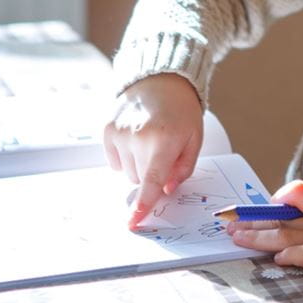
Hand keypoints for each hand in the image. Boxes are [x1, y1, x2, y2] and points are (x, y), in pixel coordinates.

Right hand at [102, 73, 203, 228]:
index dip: (144, 203)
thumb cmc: (181, 111)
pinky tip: (135, 136)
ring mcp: (120, 133)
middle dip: (152, 173)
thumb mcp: (194, 139)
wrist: (161, 80)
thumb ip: (183, 169)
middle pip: (140, 179)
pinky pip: (115, 161)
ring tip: (150, 139)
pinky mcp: (107, 130)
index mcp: (165, 140)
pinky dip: (125, 155)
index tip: (134, 221)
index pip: (152, 180)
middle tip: (163, 149)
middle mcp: (139, 137)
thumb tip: (166, 189)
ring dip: (138, 164)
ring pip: (127, 172)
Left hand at [226, 180, 302, 302]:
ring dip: (259, 239)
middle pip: (285, 216)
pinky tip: (277, 260)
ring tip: (240, 240)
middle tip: (232, 227)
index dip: (276, 199)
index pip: (299, 190)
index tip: (263, 212)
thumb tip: (272, 219)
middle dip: (255, 222)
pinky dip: (290, 256)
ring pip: (288, 235)